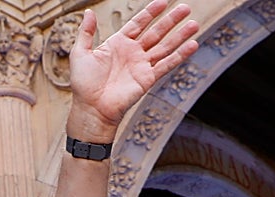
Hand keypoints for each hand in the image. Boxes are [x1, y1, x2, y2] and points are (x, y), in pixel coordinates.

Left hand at [68, 1, 199, 139]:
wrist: (91, 108)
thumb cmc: (83, 84)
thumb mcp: (80, 53)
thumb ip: (86, 32)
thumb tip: (88, 12)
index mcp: (118, 44)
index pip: (139, 23)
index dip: (151, 12)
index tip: (164, 1)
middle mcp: (133, 53)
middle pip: (156, 32)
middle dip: (171, 20)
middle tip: (186, 8)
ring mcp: (141, 66)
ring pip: (165, 46)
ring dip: (180, 36)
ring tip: (194, 24)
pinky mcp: (148, 79)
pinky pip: (166, 65)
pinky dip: (180, 56)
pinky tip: (192, 45)